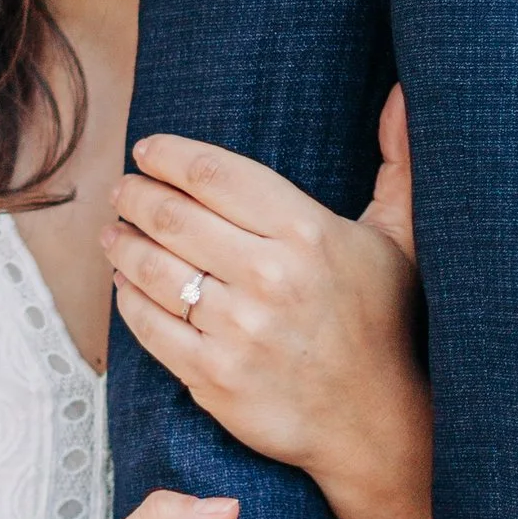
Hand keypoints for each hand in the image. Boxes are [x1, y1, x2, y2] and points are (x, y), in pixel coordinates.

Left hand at [105, 94, 424, 488]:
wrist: (375, 424)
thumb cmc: (383, 322)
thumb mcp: (400, 238)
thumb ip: (398, 162)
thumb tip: (403, 93)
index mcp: (309, 234)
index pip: (216, 174)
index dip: (170, 155)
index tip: (148, 150)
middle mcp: (270, 278)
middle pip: (173, 216)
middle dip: (136, 195)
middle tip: (124, 189)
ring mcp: (239, 331)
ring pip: (153, 269)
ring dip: (122, 243)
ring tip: (114, 232)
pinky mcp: (214, 377)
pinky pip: (149, 326)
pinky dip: (127, 298)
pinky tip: (125, 283)